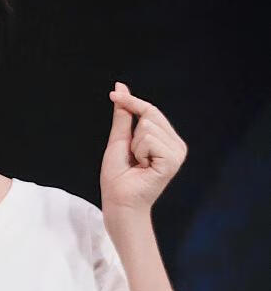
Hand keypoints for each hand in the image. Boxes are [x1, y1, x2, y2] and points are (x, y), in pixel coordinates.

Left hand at [100, 81, 187, 212]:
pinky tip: (143, 167)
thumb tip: (121, 88)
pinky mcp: (173, 160)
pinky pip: (149, 139)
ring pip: (148, 126)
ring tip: (138, 164)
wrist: (119, 203)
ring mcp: (177, 152)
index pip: (150, 110)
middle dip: (132, 135)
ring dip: (135, 146)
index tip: (113, 93)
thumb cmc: (118, 178)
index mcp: (165, 139)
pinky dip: (139, 152)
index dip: (131, 101)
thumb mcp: (118, 140)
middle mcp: (175, 144)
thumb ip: (123, 116)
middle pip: (150, 114)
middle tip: (133, 157)